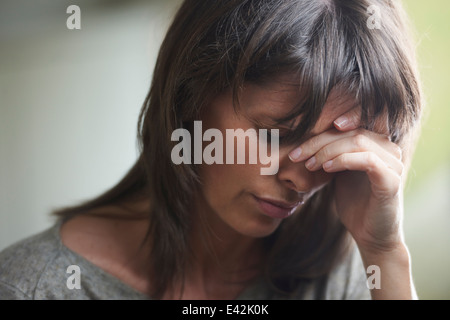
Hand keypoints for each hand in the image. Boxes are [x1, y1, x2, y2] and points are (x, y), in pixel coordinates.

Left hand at [289, 107, 404, 252]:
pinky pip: (367, 160)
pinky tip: (326, 168)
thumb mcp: (339, 172)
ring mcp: (393, 164)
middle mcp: (389, 149)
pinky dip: (343, 160)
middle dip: (319, 141)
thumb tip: (305, 139)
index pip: (350, 126)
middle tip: (296, 155)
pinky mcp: (391, 180)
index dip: (323, 130)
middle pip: (351, 132)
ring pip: (358, 142)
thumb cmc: (354, 203)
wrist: (370, 235)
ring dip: (328, 151)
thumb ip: (332, 153)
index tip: (300, 140)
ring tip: (309, 164)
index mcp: (377, 144)